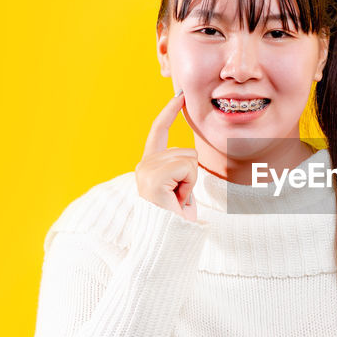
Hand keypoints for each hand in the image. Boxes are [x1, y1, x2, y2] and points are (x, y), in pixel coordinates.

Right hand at [135, 91, 198, 220]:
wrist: (168, 241)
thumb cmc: (178, 218)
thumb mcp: (181, 187)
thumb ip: (181, 168)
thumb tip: (191, 155)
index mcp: (149, 164)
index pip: (158, 130)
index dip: (169, 112)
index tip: (180, 95)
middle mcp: (143, 164)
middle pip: (186, 151)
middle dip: (193, 175)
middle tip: (180, 198)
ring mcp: (146, 170)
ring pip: (189, 159)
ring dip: (191, 182)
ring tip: (178, 200)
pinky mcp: (153, 176)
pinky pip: (187, 167)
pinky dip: (189, 185)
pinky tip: (177, 199)